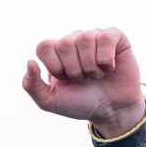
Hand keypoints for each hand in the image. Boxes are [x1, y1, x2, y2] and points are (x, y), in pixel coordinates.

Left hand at [22, 27, 145, 137]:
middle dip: (74, 70)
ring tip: (95, 75)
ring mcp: (94, 36)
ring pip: (85, 39)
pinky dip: (106, 58)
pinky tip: (108, 68)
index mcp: (55, 52)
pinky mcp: (115, 38)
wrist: (109, 110)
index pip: (44, 46)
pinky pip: (107, 37)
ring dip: (90, 66)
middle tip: (82, 79)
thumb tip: (30, 62)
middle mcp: (73, 40)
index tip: (64, 79)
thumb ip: (31, 85)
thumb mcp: (49, 101)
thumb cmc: (78, 103)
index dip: (55, 67)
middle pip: (65, 43)